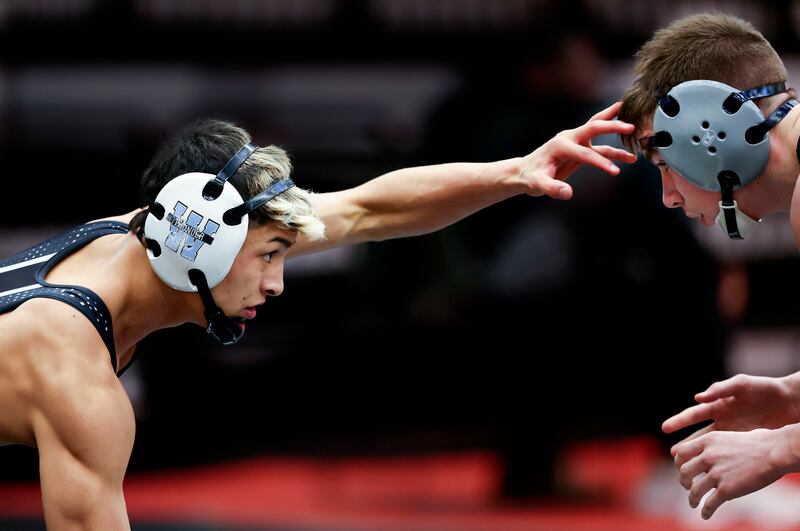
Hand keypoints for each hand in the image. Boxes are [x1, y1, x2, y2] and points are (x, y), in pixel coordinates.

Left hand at [518, 101, 635, 199]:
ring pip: (599, 131)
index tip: (614, 172)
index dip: (599, 162)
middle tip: (631, 126)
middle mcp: (569, 138)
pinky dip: (615, 150)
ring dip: (617, 131)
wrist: (525, 173)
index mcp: (560, 145)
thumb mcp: (537, 185)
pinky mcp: (580, 149)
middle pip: (593, 126)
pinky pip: (600, 147)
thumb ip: (552, 188)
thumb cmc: (530, 177)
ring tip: (637, 132)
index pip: (584, 152)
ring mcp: (576, 142)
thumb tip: (567, 193)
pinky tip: (629, 157)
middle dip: (612, 125)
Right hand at [663, 374, 799, 455]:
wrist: (789, 401)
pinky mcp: (746, 442)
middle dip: (685, 443)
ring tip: (689, 466)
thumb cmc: (764, 389)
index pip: (694, 414)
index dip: (679, 421)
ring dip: (700, 456)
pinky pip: (729, 454)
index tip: (665, 428)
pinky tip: (714, 470)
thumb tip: (697, 398)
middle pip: (699, 434)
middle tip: (672, 454)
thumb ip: (720, 389)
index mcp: (719, 405)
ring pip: (712, 447)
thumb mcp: (741, 384)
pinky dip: (720, 461)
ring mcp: (734, 432)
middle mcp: (723, 420)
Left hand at [673, 427, 793, 518]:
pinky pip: (710, 503)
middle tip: (687, 486)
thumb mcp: (730, 436)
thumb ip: (717, 445)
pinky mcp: (727, 489)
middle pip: (684, 471)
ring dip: (692, 498)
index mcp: (707, 441)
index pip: (681, 452)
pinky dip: (706, 511)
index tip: (682, 468)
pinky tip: (705, 514)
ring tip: (693, 503)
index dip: (679, 462)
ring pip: (695, 490)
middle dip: (683, 481)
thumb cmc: (759, 442)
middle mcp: (708, 456)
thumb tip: (715, 449)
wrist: (775, 452)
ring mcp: (716, 473)